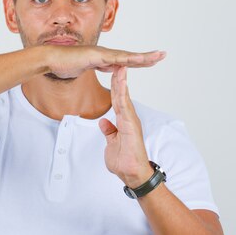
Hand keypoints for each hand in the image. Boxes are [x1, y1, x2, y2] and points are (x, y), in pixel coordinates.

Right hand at [46, 45, 165, 78]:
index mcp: (103, 59)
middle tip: (162, 55)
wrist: (50, 59)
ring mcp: (100, 54)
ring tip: (156, 56)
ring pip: (125, 56)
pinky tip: (137, 58)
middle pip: (129, 56)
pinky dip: (126, 58)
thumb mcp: (85, 69)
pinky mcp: (94, 56)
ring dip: (141, 57)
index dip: (139, 61)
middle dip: (147, 57)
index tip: (152, 61)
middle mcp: (104, 54)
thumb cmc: (63, 64)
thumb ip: (96, 67)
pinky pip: (113, 58)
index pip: (125, 61)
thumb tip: (107, 67)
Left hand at [98, 66, 154, 187]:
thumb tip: (103, 123)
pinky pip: (125, 107)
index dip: (115, 85)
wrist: (132, 173)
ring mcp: (131, 121)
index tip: (111, 71)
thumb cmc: (124, 161)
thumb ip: (109, 132)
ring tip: (120, 66)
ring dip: (122, 82)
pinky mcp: (131, 126)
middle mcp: (129, 118)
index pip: (117, 99)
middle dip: (119, 78)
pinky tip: (121, 84)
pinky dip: (123, 94)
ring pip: (124, 97)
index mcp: (124, 120)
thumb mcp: (111, 143)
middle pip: (121, 94)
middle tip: (117, 61)